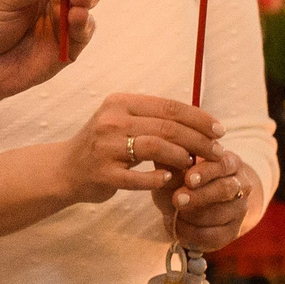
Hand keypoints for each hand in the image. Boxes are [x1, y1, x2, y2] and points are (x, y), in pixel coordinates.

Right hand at [54, 93, 224, 204]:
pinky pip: (138, 177)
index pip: (169, 106)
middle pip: (167, 127)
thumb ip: (153, 119)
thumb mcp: (122, 121)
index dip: (198, 118)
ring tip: (195, 166)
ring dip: (182, 157)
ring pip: (155, 148)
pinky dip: (157, 178)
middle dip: (198, 140)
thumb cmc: (103, 145)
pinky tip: (169, 180)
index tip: (219, 130)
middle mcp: (111, 121)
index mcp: (120, 103)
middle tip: (217, 151)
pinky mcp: (103, 173)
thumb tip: (199, 123)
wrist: (65, 169)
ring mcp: (106, 148)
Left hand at [155, 143, 257, 252]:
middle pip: (225, 190)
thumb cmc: (182, 179)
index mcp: (230, 162)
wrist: (190, 204)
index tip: (188, 179)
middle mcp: (241, 185)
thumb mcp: (176, 167)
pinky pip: (214, 235)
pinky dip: (192, 232)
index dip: (206, 172)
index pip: (223, 165)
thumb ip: (172, 162)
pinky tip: (178, 226)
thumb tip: (163, 156)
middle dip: (200, 196)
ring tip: (173, 212)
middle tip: (177, 199)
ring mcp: (239, 210)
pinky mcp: (233, 232)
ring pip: (220, 214)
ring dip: (193, 215)